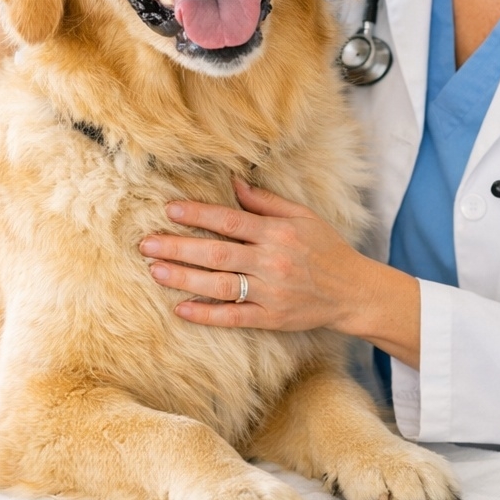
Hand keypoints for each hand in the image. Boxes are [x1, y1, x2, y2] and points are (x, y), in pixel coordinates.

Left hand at [139, 179, 420, 365]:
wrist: (353, 291)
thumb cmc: (326, 248)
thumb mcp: (302, 216)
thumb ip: (266, 201)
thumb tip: (234, 181)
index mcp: (276, 233)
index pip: (229, 221)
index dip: (198, 215)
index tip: (169, 210)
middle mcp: (271, 261)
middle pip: (216, 254)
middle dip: (178, 248)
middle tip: (147, 244)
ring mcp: (270, 292)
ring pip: (219, 286)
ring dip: (184, 279)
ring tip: (155, 271)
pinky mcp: (271, 318)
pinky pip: (234, 317)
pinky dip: (207, 314)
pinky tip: (182, 310)